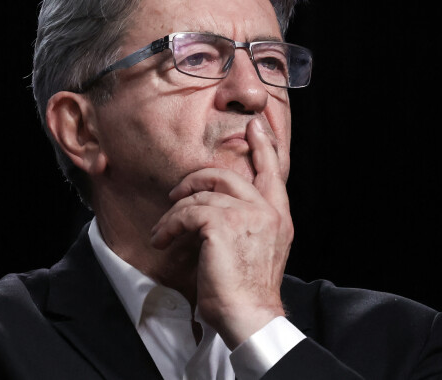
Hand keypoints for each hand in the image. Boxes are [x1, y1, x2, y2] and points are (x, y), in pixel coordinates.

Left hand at [150, 118, 293, 348]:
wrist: (249, 316)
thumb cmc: (250, 287)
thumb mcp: (262, 248)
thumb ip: (252, 221)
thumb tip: (223, 206)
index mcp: (278, 215)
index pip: (273, 171)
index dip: (264, 146)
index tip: (255, 126)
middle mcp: (266, 209)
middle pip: (227, 175)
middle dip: (196, 178)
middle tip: (177, 191)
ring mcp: (245, 214)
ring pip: (200, 196)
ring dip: (175, 213)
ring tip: (164, 230)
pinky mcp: (222, 223)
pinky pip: (187, 212)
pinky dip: (170, 225)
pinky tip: (163, 239)